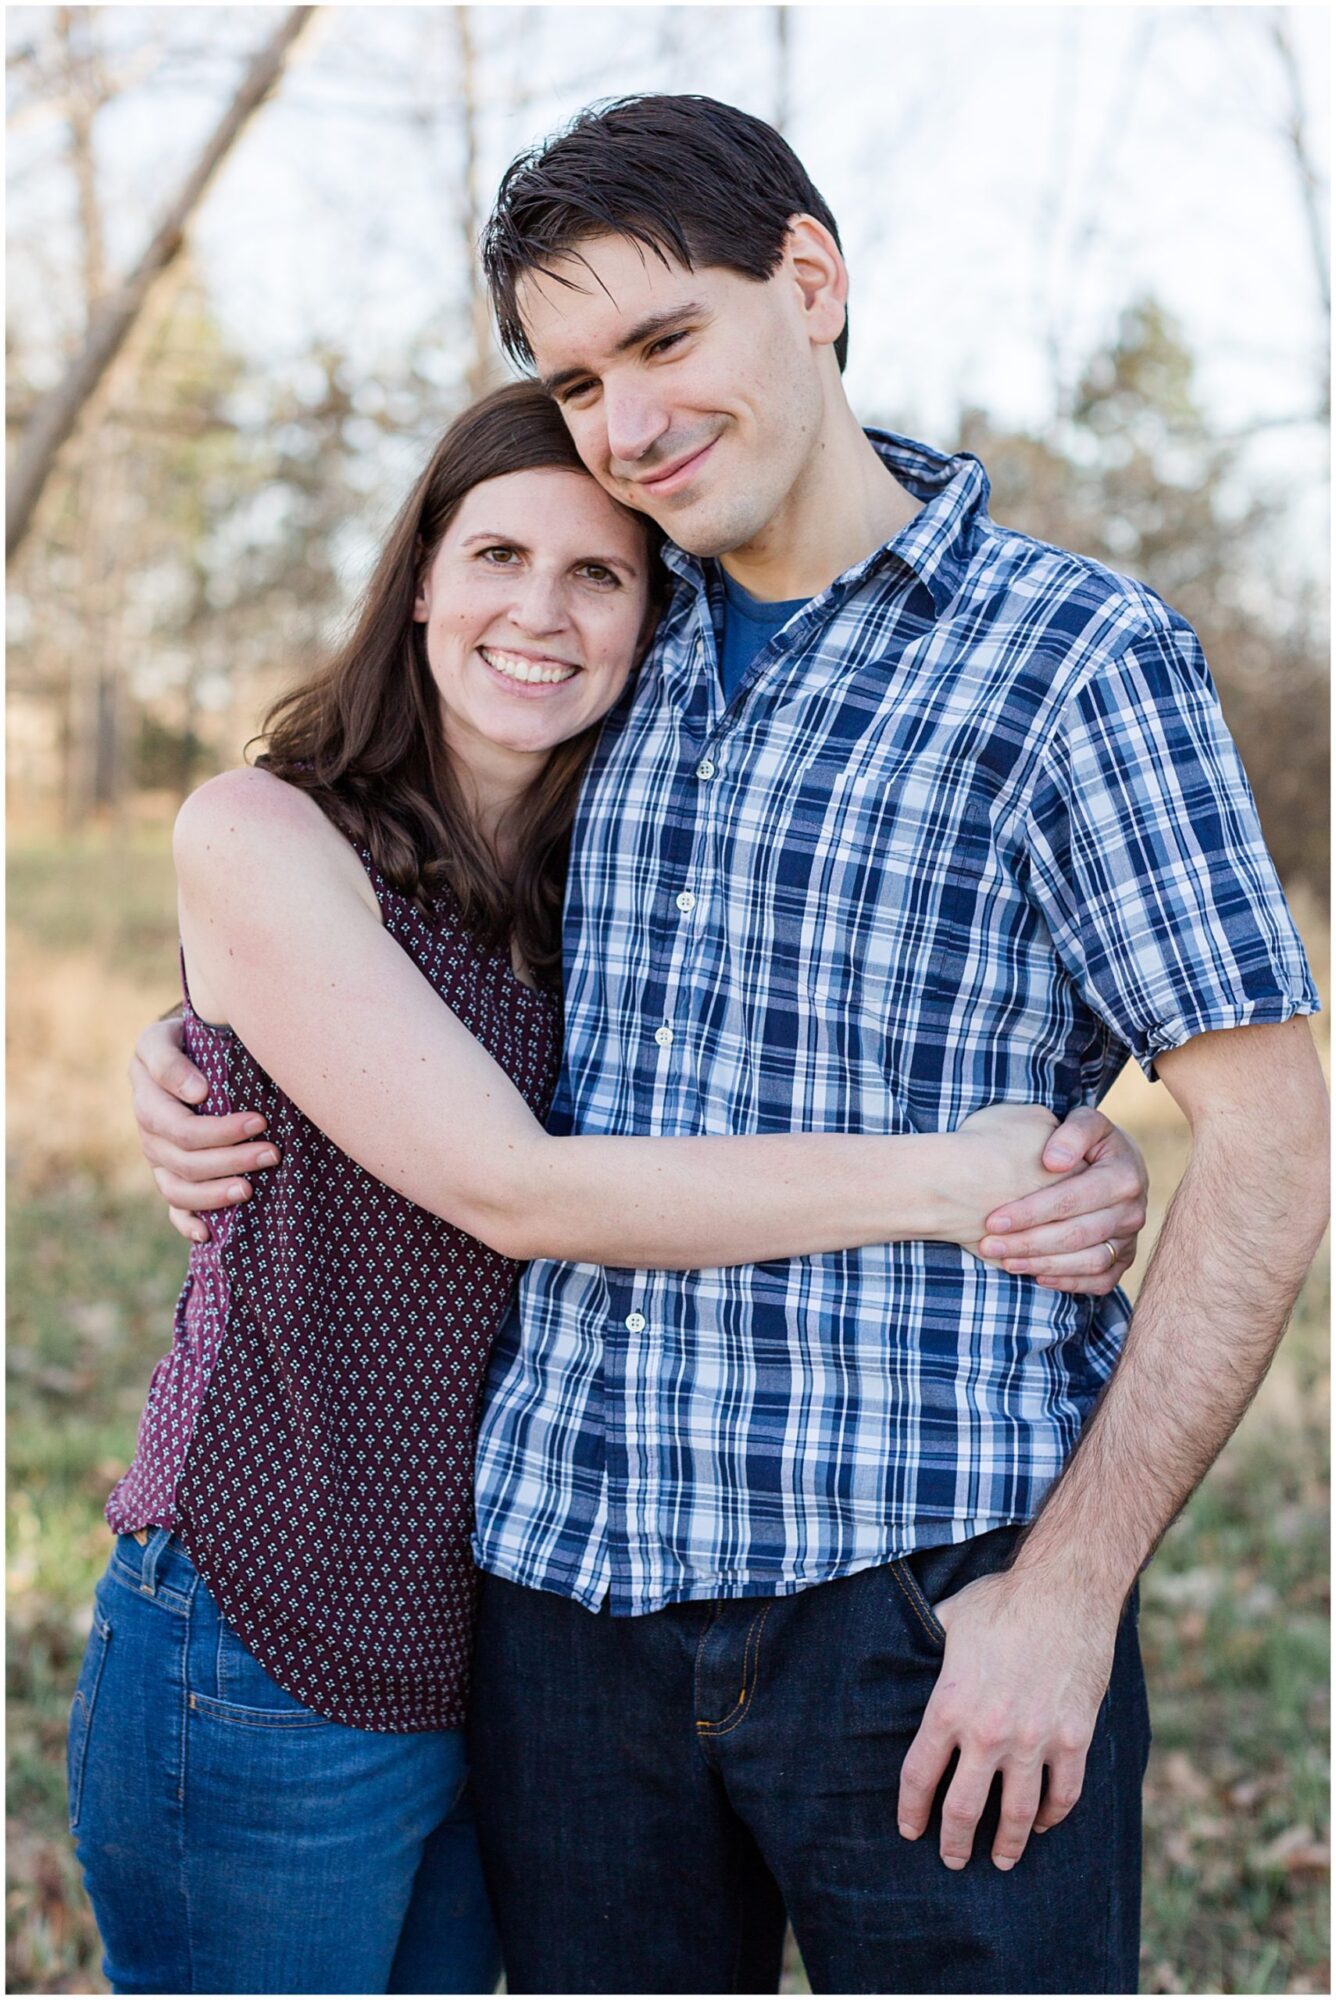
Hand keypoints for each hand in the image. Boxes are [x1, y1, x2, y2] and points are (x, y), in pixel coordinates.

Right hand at [130, 1017, 275, 1244]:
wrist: (186, 1047)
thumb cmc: (188, 1037)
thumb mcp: (171, 1034)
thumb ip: (172, 1059)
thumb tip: (198, 1093)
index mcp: (147, 1093)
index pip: (179, 1127)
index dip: (219, 1131)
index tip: (259, 1121)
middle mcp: (147, 1129)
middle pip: (184, 1160)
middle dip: (231, 1160)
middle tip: (272, 1153)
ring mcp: (156, 1156)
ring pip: (177, 1189)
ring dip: (215, 1194)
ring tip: (251, 1189)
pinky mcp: (168, 1173)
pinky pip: (172, 1207)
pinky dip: (188, 1223)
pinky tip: (208, 1234)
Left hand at [896, 1566, 1119, 1870]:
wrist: (1065, 1590)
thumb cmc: (1002, 1600)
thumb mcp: (949, 1619)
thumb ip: (929, 1647)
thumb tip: (908, 1653)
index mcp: (949, 1705)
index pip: (919, 1777)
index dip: (911, 1811)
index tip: (909, 1830)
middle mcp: (987, 1733)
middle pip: (964, 1810)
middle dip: (954, 1843)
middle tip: (952, 1860)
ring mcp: (1034, 1739)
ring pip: (1018, 1815)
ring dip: (1007, 1845)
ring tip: (1000, 1860)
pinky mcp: (1073, 1738)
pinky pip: (1063, 1794)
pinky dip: (1054, 1816)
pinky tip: (1045, 1823)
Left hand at [975, 1105, 1146, 1293]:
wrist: (1115, 1161)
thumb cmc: (1088, 1140)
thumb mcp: (1085, 1122)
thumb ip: (1073, 1132)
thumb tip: (1054, 1161)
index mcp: (1125, 1175)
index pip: (1072, 1199)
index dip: (1030, 1212)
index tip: (993, 1219)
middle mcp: (1133, 1211)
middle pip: (1077, 1234)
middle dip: (1028, 1242)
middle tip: (989, 1245)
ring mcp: (1130, 1238)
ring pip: (1089, 1262)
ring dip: (1044, 1265)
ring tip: (1006, 1261)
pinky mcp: (1125, 1259)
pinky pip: (1101, 1281)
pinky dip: (1071, 1283)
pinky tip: (1037, 1278)